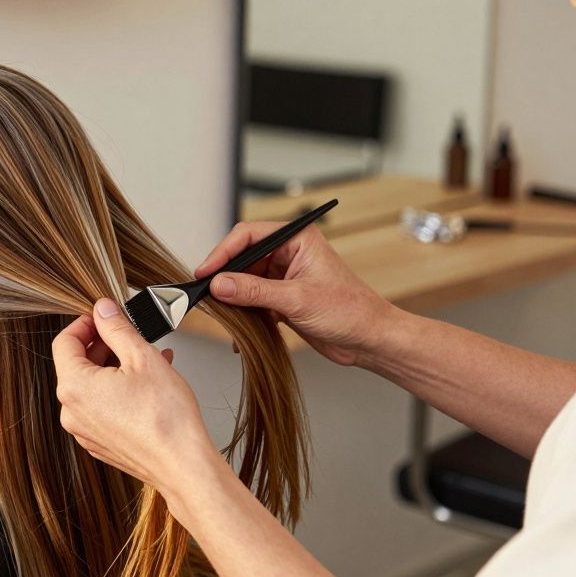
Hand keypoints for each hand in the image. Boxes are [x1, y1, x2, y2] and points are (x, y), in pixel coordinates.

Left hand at [52, 298, 218, 493]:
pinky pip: (102, 408)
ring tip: (147, 358)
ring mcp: (85, 431)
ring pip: (92, 387)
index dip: (84, 323)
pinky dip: (118, 391)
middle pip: (77, 365)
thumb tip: (103, 310)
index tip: (103, 317)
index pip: (64, 342)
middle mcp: (72, 412)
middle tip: (128, 336)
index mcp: (74, 387)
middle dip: (103, 345)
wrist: (183, 465)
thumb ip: (117, 328)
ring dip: (115, 367)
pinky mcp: (101, 443)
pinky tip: (147, 384)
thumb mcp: (142, 357)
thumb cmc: (165, 418)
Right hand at [196, 223, 397, 366]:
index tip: (206, 271)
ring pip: (245, 281)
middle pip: (243, 258)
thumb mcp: (297, 300)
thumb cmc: (351, 311)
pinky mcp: (283, 298)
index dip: (223, 252)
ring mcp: (285, 276)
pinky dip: (244, 314)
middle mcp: (289, 253)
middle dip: (226, 277)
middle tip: (208, 295)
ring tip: (224, 315)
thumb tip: (220, 284)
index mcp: (297, 239)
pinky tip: (238, 332)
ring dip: (234, 299)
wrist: (369, 340)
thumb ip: (255, 291)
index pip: (249, 235)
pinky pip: (253, 300)